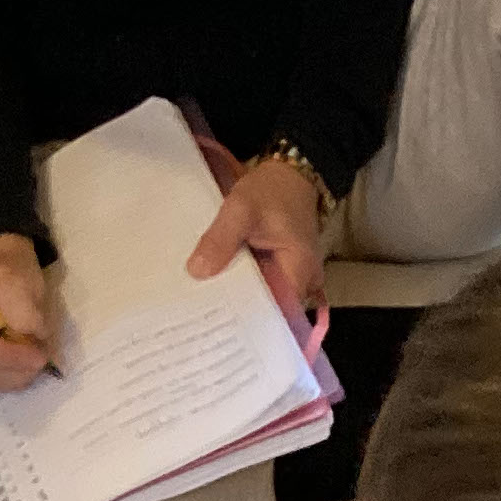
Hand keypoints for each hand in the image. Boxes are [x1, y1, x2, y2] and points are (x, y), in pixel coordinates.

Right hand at [0, 236, 54, 395]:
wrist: (2, 266)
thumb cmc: (8, 268)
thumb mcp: (16, 279)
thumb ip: (21, 310)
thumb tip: (30, 339)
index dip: (16, 359)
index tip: (43, 354)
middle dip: (20, 366)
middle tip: (42, 351)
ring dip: (19, 372)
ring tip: (33, 350)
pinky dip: (14, 374)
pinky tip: (24, 360)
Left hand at [185, 152, 326, 326]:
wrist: (289, 174)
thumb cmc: (272, 190)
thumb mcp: (241, 209)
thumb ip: (220, 239)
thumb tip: (197, 272)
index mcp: (299, 272)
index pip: (277, 312)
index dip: (250, 322)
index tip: (219, 326)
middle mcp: (303, 282)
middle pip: (271, 310)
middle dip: (240, 314)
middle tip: (204, 320)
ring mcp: (294, 277)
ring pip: (265, 298)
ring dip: (240, 299)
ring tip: (207, 307)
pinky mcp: (282, 269)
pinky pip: (263, 285)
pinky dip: (243, 285)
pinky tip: (220, 284)